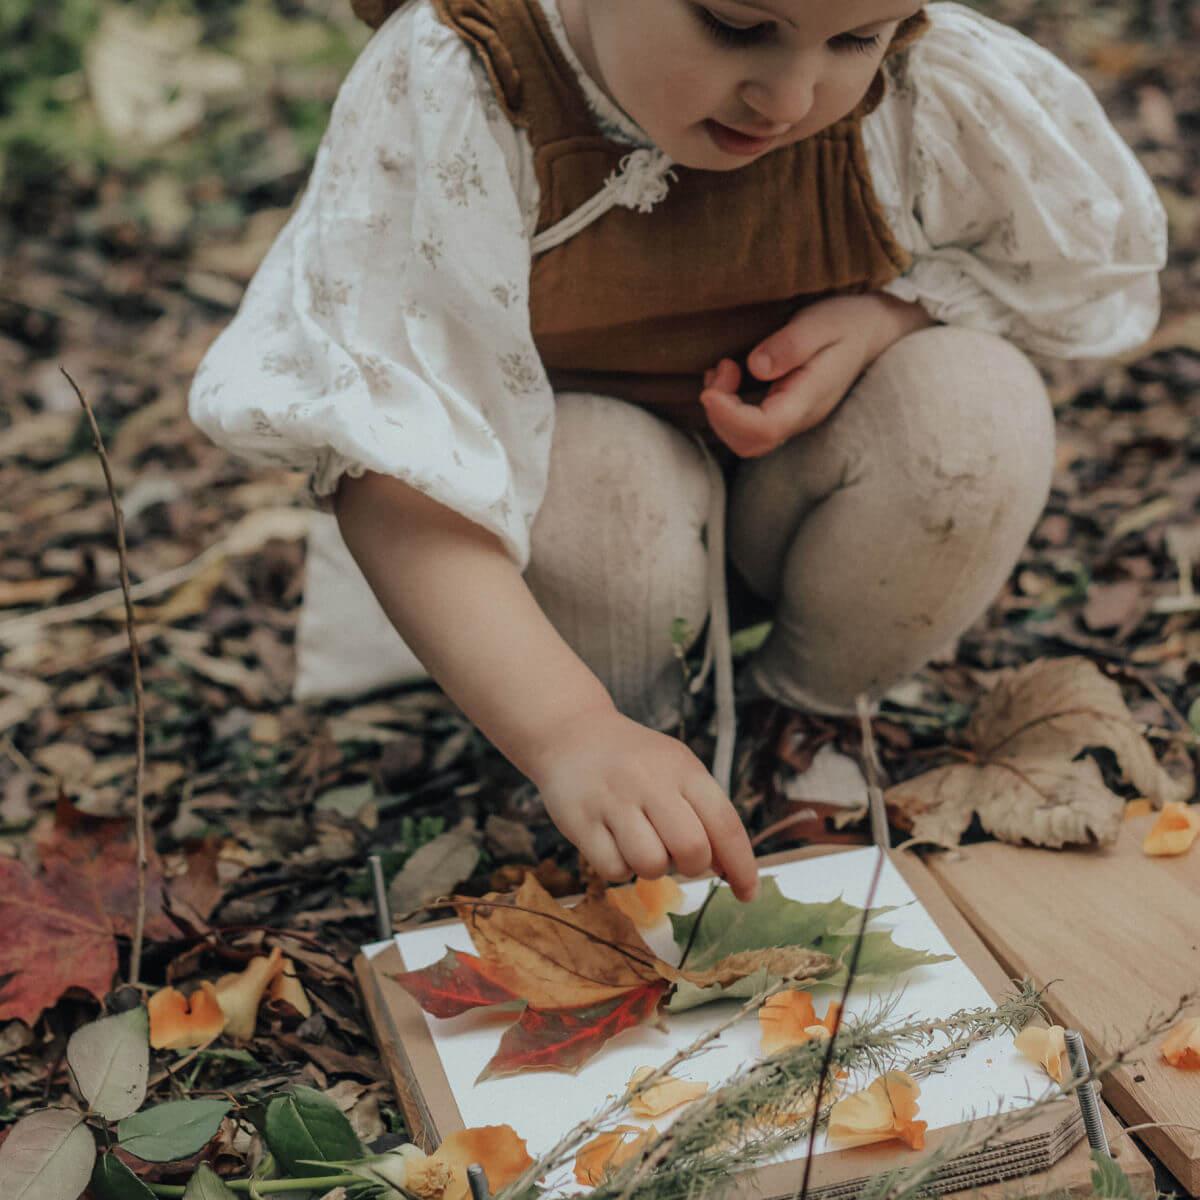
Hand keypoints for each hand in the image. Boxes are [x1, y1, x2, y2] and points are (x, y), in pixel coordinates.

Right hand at [527, 706, 758, 902]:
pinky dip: (619, 868)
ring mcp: (613, 800)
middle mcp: (649, 781)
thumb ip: (704, 812)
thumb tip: (726, 869)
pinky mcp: (580, 821)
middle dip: (691, 866)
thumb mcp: (676, 768)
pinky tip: (612, 842)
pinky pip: (613, 870)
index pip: (725, 824)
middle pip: (692, 849)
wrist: (571, 732)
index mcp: (683, 768)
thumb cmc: (635, 761)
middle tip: (677, 856)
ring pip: (651, 865)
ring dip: (651, 868)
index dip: (742, 866)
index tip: (747, 894)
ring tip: (640, 843)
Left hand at [700, 293, 935, 458]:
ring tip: (724, 368)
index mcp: (809, 398)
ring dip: (721, 410)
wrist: (873, 328)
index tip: (711, 388)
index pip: (764, 429)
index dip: (729, 417)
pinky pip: (750, 427)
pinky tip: (729, 375)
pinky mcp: (784, 411)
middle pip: (749, 443)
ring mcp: (793, 417)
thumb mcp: (820, 322)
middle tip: (721, 368)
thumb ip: (791, 344)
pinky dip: (727, 407)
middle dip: (720, 414)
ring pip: (746, 440)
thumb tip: (755, 366)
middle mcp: (800, 416)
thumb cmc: (847, 321)